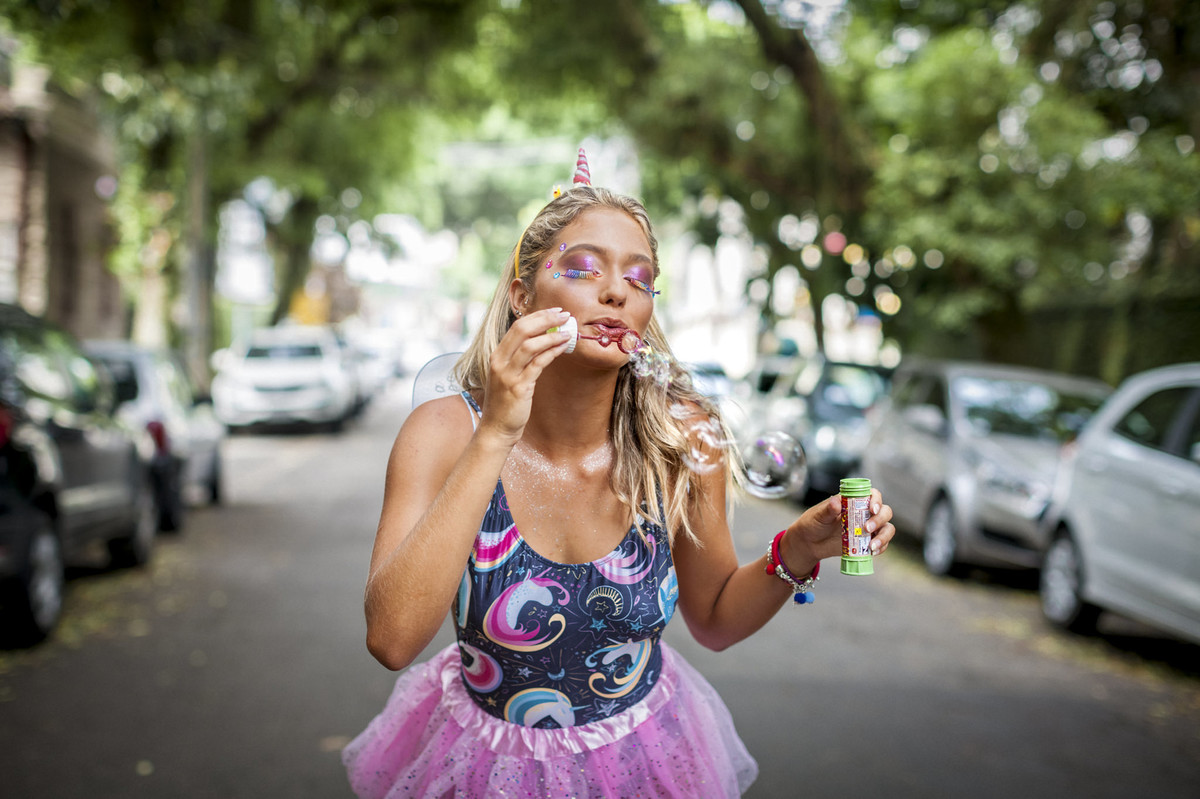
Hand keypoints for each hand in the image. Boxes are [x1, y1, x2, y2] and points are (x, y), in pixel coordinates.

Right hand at [479, 308, 572, 445]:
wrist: (496, 428)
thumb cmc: (506, 402)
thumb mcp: (509, 375)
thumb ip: (520, 358)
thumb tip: (543, 340)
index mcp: (497, 355)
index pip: (517, 326)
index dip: (537, 316)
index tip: (554, 311)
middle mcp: (499, 362)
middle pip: (522, 330)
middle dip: (545, 319)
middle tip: (564, 314)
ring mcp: (507, 374)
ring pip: (529, 345)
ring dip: (551, 335)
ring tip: (567, 331)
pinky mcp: (518, 388)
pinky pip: (537, 364)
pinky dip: (552, 352)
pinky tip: (563, 347)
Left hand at [781, 489, 894, 569]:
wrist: (809, 543)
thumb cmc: (813, 523)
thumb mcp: (818, 515)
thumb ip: (828, 509)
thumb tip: (836, 502)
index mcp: (853, 501)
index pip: (872, 495)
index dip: (876, 500)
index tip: (872, 509)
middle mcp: (864, 513)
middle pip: (884, 512)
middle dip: (880, 520)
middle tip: (866, 529)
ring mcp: (867, 528)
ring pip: (887, 528)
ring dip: (884, 536)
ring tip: (871, 547)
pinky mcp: (866, 542)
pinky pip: (882, 544)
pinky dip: (881, 548)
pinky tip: (872, 552)